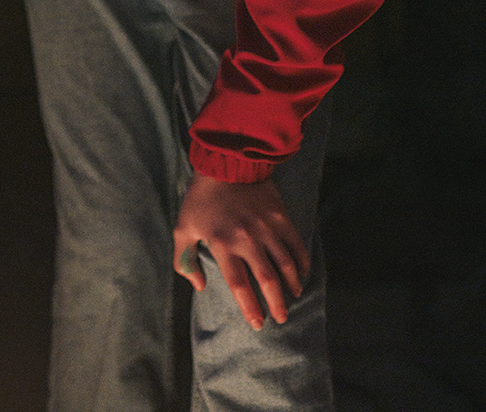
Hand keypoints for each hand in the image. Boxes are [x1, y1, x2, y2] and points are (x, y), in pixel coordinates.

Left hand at [172, 175, 309, 329]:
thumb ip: (185, 260)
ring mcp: (266, 228)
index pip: (239, 284)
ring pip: (285, 264)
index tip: (258, 323)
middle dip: (276, 303)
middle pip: (267, 279)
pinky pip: (296, 244)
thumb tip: (199, 286)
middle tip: (281, 318)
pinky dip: (301, 261)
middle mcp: (247, 239)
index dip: (250, 307)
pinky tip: (302, 273)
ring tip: (292, 297)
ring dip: (291, 285)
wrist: (226, 162)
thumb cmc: (201, 199)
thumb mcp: (183, 228)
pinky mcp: (280, 216)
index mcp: (222, 244)